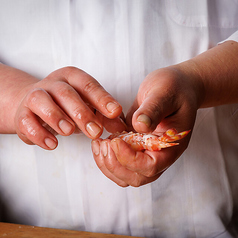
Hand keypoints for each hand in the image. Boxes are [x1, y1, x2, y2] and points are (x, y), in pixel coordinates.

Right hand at [5, 66, 124, 148]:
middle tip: (96, 132)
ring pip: (41, 101)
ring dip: (56, 117)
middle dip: (82, 113)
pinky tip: (53, 144)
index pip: (88, 85)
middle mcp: (53, 84)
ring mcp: (34, 97)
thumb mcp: (87, 106)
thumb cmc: (66, 106)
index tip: (115, 112)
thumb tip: (121, 128)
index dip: (102, 98)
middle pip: (66, 93)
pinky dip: (39, 134)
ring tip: (69, 132)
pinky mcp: (22, 114)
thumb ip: (104, 115)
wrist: (34, 106)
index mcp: (72, 78)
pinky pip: (26, 122)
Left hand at [92, 66, 200, 185]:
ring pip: (126, 174)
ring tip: (99, 143)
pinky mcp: (135, 145)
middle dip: (115, 165)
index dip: (130, 159)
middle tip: (103, 144)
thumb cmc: (175, 88)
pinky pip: (120, 162)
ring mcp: (146, 151)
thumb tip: (140, 125)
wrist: (176, 87)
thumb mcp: (165, 93)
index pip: (151, 166)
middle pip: (136, 177)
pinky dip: (107, 156)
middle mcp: (159, 153)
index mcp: (171, 145)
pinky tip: (101, 139)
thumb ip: (153, 109)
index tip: (116, 141)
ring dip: (108, 164)